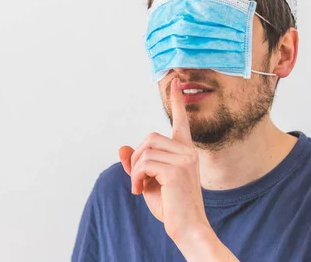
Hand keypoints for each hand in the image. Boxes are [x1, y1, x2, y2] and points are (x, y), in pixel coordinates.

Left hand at [118, 77, 209, 241]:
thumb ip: (137, 164)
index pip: (181, 121)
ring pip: (145, 150)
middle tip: (138, 181)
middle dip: (138, 158)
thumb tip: (122, 147)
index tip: (175, 81)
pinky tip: (141, 191)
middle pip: (150, 137)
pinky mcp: (176, 170)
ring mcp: (184, 159)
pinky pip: (144, 163)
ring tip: (140, 188)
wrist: (188, 229)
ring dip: (136, 170)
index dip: (176, 100)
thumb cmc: (171, 206)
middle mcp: (188, 152)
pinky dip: (136, 177)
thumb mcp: (149, 182)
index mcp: (185, 152)